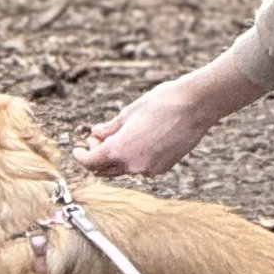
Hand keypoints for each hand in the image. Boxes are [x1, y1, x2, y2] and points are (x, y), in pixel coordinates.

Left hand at [74, 52, 259, 178]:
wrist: (195, 106)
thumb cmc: (162, 103)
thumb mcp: (130, 112)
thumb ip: (110, 128)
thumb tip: (94, 134)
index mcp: (121, 150)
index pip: (91, 162)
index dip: (81, 156)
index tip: (78, 149)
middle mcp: (134, 165)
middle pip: (105, 170)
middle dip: (96, 158)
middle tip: (94, 140)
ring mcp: (149, 169)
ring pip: (123, 169)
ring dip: (115, 157)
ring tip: (116, 136)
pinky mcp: (163, 168)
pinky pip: (140, 167)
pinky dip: (133, 158)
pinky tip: (136, 140)